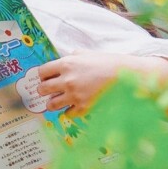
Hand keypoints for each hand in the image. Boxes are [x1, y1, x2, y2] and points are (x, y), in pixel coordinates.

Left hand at [22, 52, 167, 116]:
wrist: (126, 76)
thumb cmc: (108, 62)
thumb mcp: (87, 54)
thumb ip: (72, 57)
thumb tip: (63, 62)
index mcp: (67, 64)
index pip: (41, 72)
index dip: (43, 75)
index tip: (47, 77)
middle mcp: (67, 80)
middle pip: (42, 89)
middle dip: (44, 90)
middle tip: (49, 90)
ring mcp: (74, 96)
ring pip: (51, 105)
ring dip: (53, 102)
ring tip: (59, 100)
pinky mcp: (83, 108)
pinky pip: (67, 114)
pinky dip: (69, 111)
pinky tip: (74, 106)